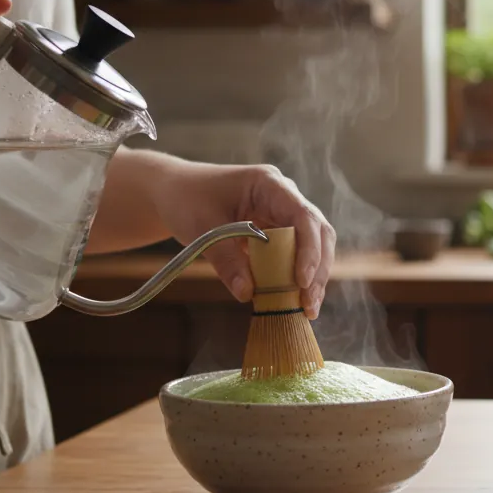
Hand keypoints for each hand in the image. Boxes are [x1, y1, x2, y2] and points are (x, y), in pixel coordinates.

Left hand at [153, 162, 335, 318]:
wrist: (174, 191)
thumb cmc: (187, 199)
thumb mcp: (202, 229)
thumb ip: (226, 260)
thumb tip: (247, 294)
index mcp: (269, 184)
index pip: (303, 216)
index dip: (309, 250)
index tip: (302, 281)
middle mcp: (284, 196)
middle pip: (318, 232)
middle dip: (318, 269)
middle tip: (309, 304)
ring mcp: (283, 213)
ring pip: (314, 244)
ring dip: (314, 276)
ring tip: (307, 308)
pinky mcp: (278, 230)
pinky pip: (296, 253)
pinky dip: (297, 276)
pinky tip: (295, 299)